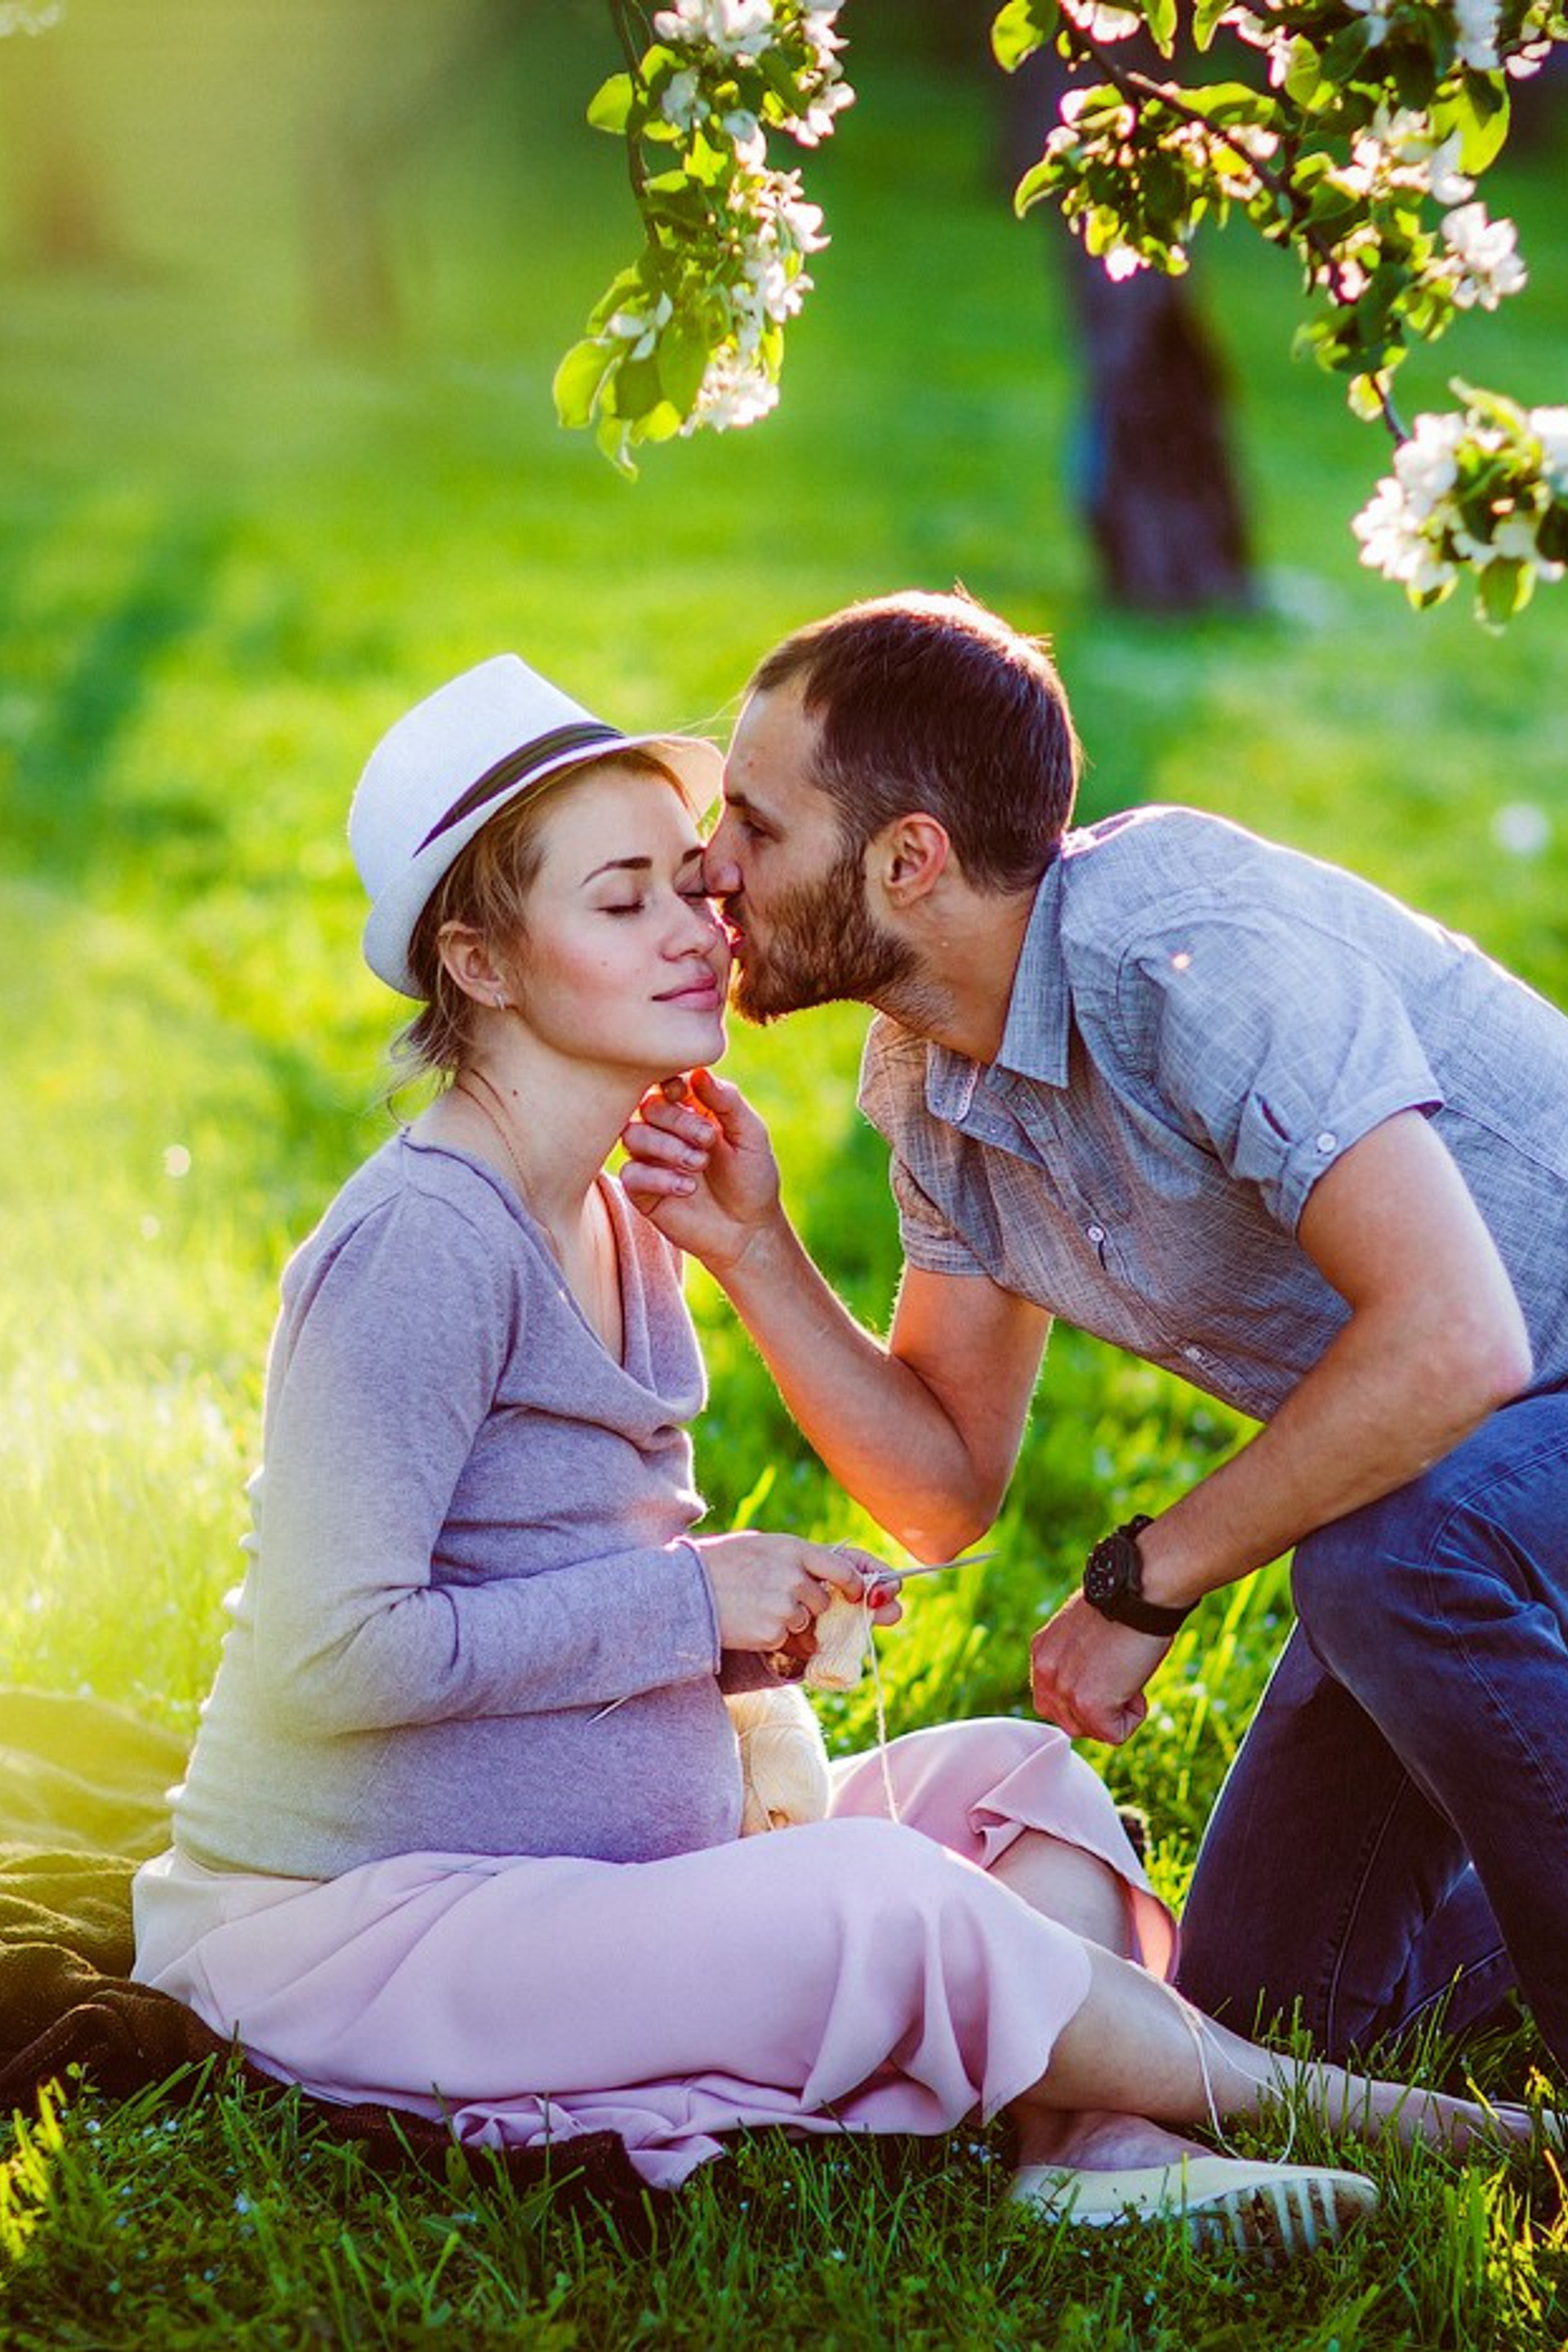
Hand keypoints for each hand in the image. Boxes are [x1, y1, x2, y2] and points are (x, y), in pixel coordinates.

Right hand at [619, 1069, 780, 1274]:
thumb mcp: (750, 1134)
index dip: (670, 1083)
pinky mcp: (642, 1190)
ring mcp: (651, 1159)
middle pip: (647, 1106)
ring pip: (632, 1135)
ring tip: (699, 1164)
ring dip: (667, 1147)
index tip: (685, 1094)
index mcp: (691, 1110)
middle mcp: (666, 1130)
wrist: (749, 1230)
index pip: (665, 1082)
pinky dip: (657, 1177)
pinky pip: (630, 1173)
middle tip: (707, 1142)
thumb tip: (698, 1071)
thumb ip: (726, 1101)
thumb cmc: (752, 1177)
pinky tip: (686, 1187)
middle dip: (677, 1121)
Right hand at [695, 1533, 902, 1653]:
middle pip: (824, 1601)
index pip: (843, 1566)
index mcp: (792, 1547)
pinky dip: (770, 1636)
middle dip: (811, 1607)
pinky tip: (746, 1621)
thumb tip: (838, 1583)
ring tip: (754, 1607)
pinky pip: (785, 1639)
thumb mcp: (761, 1547)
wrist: (683, 1589)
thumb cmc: (722, 1566)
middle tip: (781, 1602)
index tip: (858, 1592)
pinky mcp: (773, 1631)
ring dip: (789, 1621)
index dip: (857, 1582)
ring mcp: (785, 1604)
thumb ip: (798, 1560)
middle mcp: (793, 1574)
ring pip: (806, 1622)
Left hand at [1029, 1592, 1170, 1744]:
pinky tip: (1136, 1683)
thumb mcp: (1085, 1634)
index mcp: (1042, 1653)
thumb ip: (1076, 1662)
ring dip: (1117, 1711)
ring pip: (1093, 1731)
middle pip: (1070, 1722)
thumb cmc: (1126, 1604)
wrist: (1139, 1591)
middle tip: (1119, 1674)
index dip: (1087, 1695)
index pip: (1055, 1700)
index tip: (1107, 1670)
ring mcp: (1064, 1690)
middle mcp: (1045, 1672)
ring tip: (1127, 1672)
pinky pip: (1115, 1735)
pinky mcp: (1088, 1705)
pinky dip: (1134, 1716)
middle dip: (1099, 1710)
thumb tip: (1092, 1683)